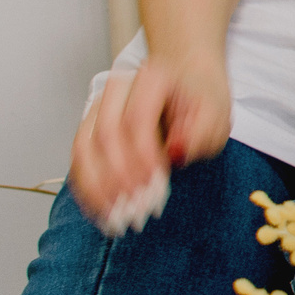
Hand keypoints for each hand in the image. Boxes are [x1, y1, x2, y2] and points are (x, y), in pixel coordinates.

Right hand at [68, 53, 231, 231]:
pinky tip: (102, 210)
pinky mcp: (88, 127)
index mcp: (152, 79)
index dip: (143, 155)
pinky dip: (86, 188)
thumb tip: (176, 152)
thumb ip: (201, 132)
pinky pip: (78, 159)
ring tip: (116, 216)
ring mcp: (98, 107)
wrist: (186, 83)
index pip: (137, 118)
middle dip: (119, 175)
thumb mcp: (216, 115)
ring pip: (83, 147)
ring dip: (97, 186)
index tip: (155, 184)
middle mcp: (118, 88)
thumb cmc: (200, 101)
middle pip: (105, 133)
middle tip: (136, 206)